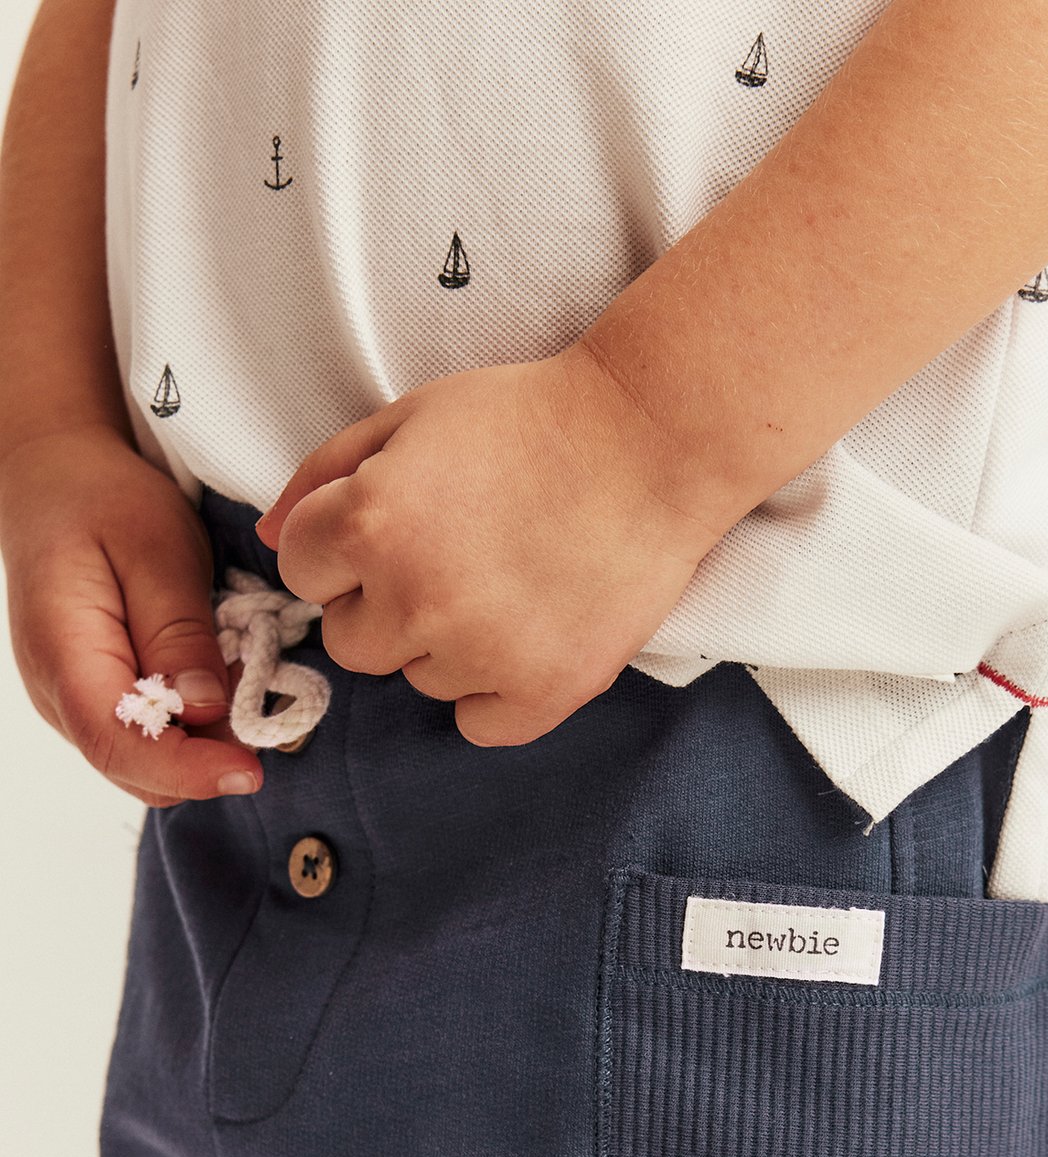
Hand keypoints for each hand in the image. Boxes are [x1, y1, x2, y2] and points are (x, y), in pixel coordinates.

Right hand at [0, 427, 262, 805]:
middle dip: (205, 760)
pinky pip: (147, 738)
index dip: (184, 768)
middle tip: (264, 715)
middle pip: (134, 766)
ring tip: (241, 684)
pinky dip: (191, 729)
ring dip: (203, 745)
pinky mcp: (96, 700)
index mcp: (62, 650)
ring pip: (144, 762)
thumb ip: (180, 633)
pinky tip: (220, 684)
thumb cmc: (105, 502)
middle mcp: (57, 692)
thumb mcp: (157, 550)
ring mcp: (72, 702)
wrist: (58, 483)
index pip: (115, 739)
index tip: (248, 769)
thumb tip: (207, 707)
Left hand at [256, 345, 727, 746]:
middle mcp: (415, 599)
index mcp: (370, 523)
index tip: (392, 526)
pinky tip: (524, 635)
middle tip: (450, 557)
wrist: (651, 443)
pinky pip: (476, 724)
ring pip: (417, 680)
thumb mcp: (411, 415)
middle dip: (382, 604)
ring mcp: (479, 655)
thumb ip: (326, 472)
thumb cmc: (529, 418)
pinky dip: (494, 691)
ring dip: (443, 644)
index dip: (340, 549)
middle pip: (349, 642)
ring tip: (504, 583)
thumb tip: (270, 534)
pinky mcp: (540, 694)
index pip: (300, 572)